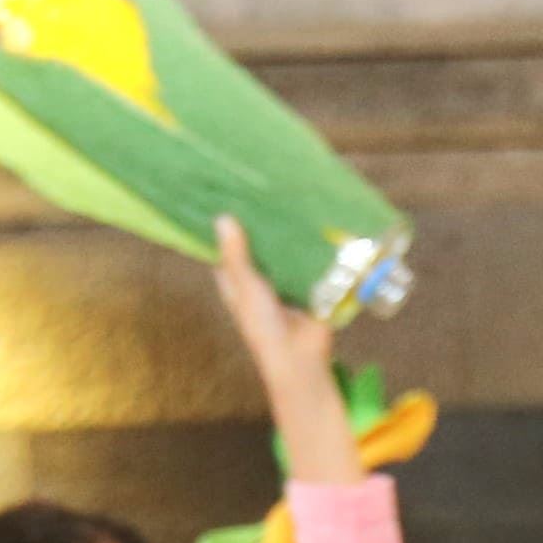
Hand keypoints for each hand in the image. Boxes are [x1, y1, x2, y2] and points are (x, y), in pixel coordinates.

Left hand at [205, 217, 351, 476]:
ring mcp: (286, 281)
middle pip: (258, 244)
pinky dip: (314, 245)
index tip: (228, 192)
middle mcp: (260, 278)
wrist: (300, 360)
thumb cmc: (264, 327)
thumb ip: (237, 256)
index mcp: (237, 280)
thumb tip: (223, 218)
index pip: (227, 246)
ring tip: (291, 191)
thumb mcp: (246, 288)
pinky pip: (311, 260)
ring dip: (290, 231)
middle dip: (262, 222)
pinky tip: (319, 218)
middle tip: (265, 183)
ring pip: (285, 250)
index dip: (228, 224)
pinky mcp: (311, 284)